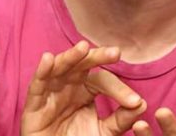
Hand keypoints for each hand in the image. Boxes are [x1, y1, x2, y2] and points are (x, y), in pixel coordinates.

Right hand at [21, 41, 146, 135]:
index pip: (103, 80)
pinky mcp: (33, 105)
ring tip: (83, 48)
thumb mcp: (104, 133)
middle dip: (97, 57)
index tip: (136, 101)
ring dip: (70, 57)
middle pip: (82, 64)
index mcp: (86, 90)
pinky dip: (42, 71)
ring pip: (60, 68)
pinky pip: (37, 84)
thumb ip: (121, 120)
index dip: (119, 89)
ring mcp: (50, 93)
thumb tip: (142, 104)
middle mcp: (68, 86)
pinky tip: (48, 58)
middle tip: (115, 53)